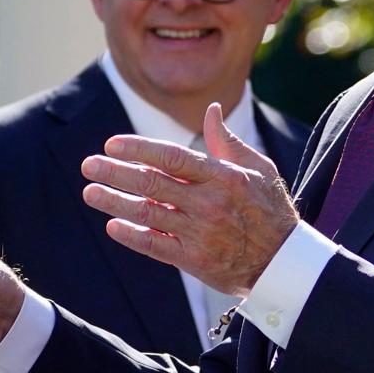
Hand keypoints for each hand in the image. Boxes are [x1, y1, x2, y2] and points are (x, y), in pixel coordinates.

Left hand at [81, 102, 298, 295]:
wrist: (284, 262)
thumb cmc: (270, 209)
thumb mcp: (258, 168)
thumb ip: (228, 141)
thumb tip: (211, 110)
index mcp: (223, 176)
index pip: (172, 157)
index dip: (139, 149)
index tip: (112, 144)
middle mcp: (208, 202)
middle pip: (152, 183)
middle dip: (115, 172)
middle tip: (89, 165)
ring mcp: (200, 232)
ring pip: (147, 213)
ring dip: (114, 201)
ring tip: (90, 192)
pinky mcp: (194, 260)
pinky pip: (155, 245)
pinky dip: (132, 235)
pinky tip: (112, 225)